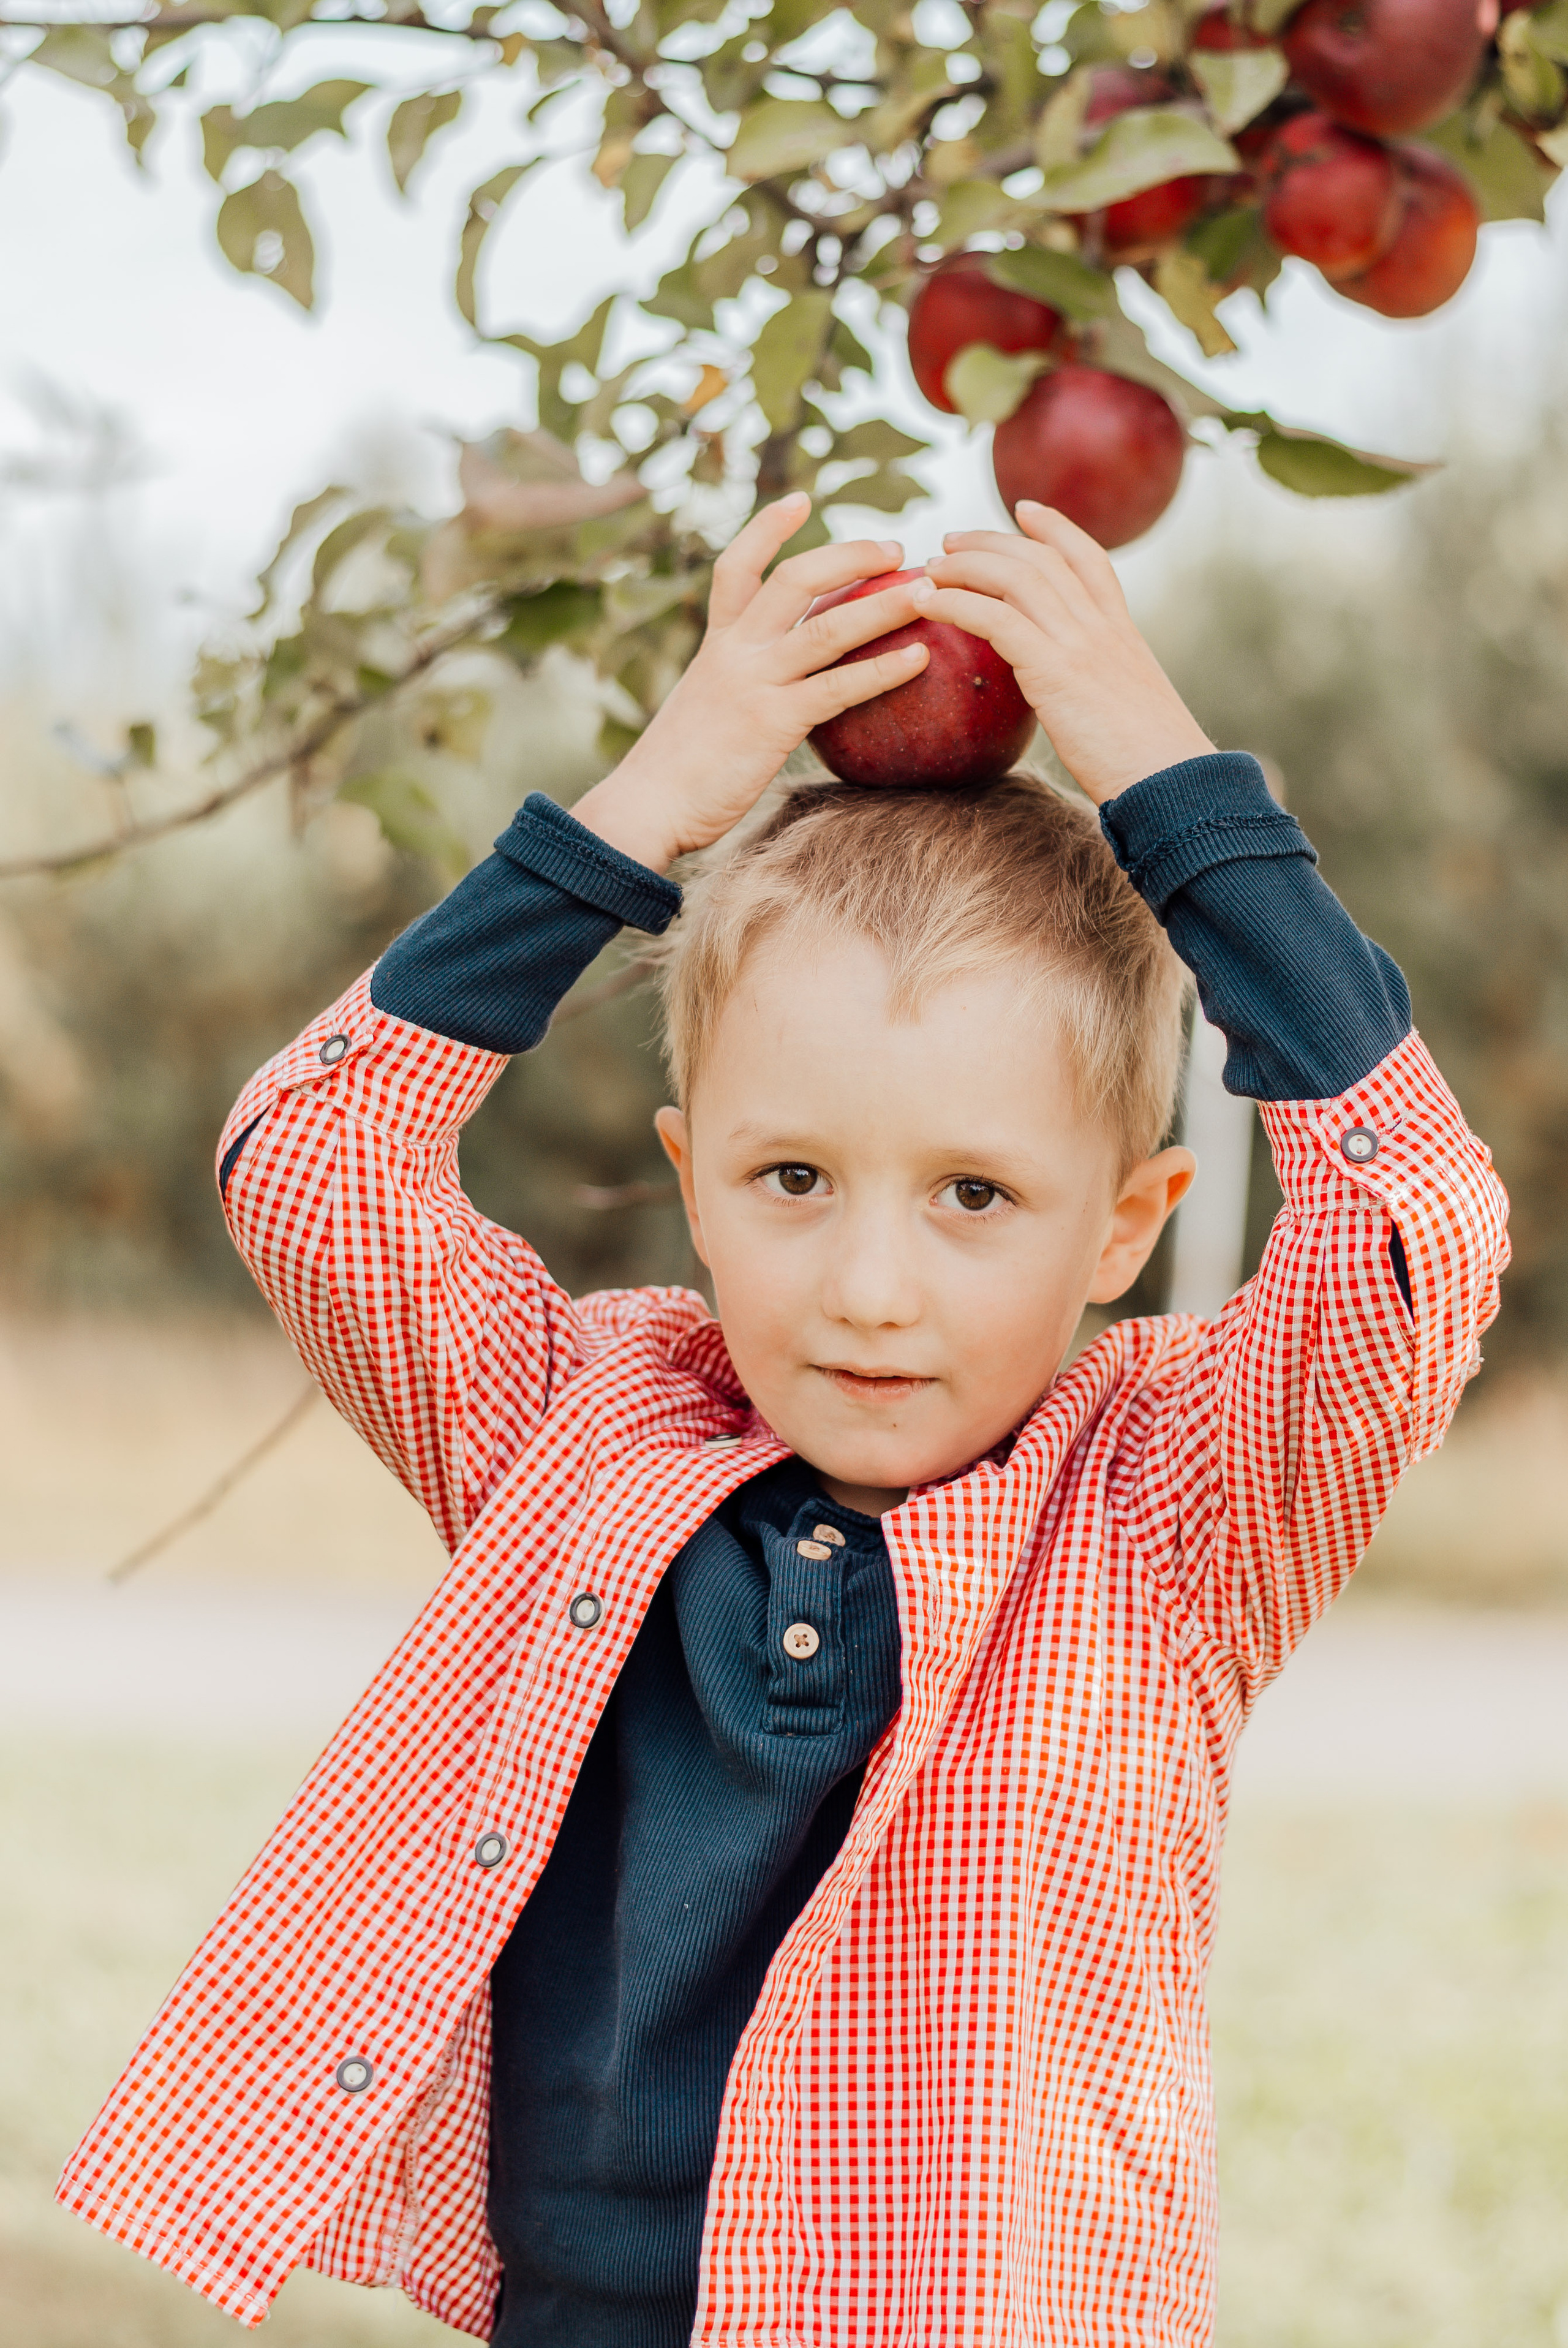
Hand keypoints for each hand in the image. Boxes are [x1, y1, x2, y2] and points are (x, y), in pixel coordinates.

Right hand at [571, 493, 928, 871]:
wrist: (647, 806)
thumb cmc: (677, 772)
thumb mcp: (704, 711)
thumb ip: (737, 690)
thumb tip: (775, 695)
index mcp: (716, 644)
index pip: (736, 567)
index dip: (768, 528)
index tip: (801, 498)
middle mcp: (735, 652)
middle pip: (795, 579)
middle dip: (850, 555)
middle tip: (897, 551)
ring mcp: (754, 683)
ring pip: (827, 626)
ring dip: (883, 604)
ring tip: (929, 591)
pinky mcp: (773, 722)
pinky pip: (838, 687)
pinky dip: (883, 670)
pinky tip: (920, 659)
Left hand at [909, 503, 1212, 805]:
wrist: (1175, 786)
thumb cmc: (1153, 768)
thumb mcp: (1131, 714)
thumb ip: (1103, 693)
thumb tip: (1081, 706)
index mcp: (1123, 633)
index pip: (1090, 559)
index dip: (1055, 529)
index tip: (1024, 509)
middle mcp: (1102, 628)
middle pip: (1041, 559)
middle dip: (990, 541)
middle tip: (949, 541)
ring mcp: (1080, 645)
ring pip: (1015, 578)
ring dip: (965, 567)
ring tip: (929, 571)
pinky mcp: (1054, 670)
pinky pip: (995, 619)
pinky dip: (956, 603)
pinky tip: (928, 603)